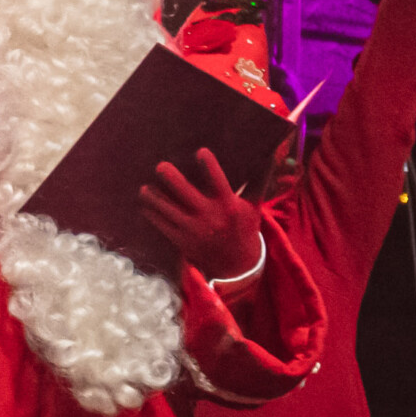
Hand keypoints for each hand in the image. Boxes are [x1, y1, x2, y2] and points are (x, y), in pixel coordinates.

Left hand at [139, 151, 264, 281]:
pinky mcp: (183, 241)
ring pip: (169, 210)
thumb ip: (258, 180)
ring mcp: (194, 230)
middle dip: (172, 179)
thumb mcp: (254, 205)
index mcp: (228, 205)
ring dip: (155, 198)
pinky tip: (144, 205)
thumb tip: (271, 155)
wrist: (237, 264)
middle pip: (187, 194)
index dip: (209, 166)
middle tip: (161, 166)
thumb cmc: (245, 228)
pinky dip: (152, 215)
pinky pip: (163, 226)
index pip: (218, 181)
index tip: (201, 151)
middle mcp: (210, 217)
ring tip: (144, 187)